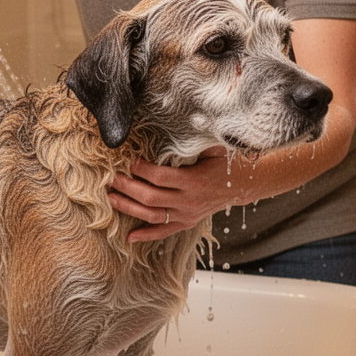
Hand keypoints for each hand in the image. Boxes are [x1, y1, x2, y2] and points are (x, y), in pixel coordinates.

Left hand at [108, 148, 245, 241]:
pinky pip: (164, 232)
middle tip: (111, 178)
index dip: (141, 169)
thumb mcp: (212, 147)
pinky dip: (146, 235)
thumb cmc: (225, 162)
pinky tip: (129, 237)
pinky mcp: (187, 222)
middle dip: (128, 187)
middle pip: (150, 197)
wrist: (244, 184)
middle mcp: (188, 201)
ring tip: (112, 199)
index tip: (130, 160)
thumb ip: (193, 139)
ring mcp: (187, 214)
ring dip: (129, 208)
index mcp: (193, 181)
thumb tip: (178, 119)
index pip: (159, 177)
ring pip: (152, 216)